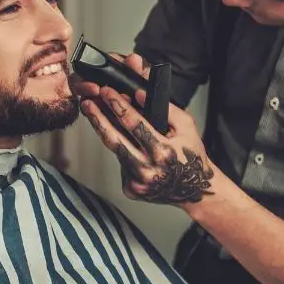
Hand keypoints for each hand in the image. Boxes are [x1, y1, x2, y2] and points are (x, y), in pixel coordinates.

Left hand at [77, 54, 217, 207]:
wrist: (196, 191)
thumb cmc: (193, 156)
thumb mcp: (188, 127)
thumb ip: (166, 109)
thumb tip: (140, 94)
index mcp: (163, 152)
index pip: (134, 124)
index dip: (118, 106)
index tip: (107, 92)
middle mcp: (148, 170)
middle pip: (115, 140)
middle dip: (98, 119)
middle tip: (87, 103)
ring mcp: (137, 182)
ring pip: (115, 151)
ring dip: (104, 132)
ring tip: (96, 115)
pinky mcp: (131, 189)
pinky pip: (121, 164)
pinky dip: (121, 151)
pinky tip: (123, 142)